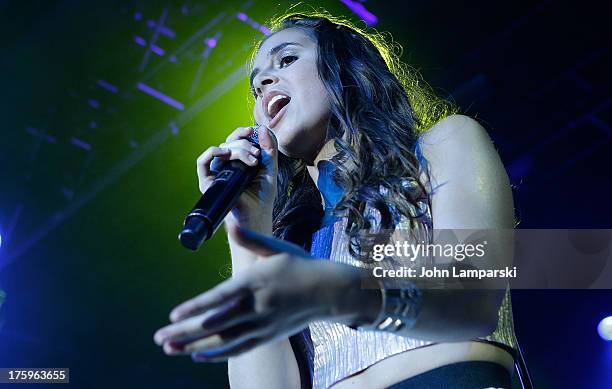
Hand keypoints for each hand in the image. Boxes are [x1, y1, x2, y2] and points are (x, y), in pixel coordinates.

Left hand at [153, 223, 368, 361]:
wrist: (328, 293)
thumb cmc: (300, 266)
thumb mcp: (276, 248)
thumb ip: (250, 239)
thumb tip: (230, 223)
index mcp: (255, 282)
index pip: (220, 297)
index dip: (196, 308)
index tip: (174, 315)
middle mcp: (256, 307)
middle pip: (215, 324)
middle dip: (185, 332)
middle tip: (159, 337)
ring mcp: (261, 325)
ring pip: (222, 341)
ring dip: (194, 346)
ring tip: (170, 348)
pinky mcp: (266, 337)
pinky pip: (237, 349)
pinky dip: (216, 354)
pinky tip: (197, 355)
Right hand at [196, 125, 277, 230]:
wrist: (256, 216)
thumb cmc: (263, 196)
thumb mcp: (270, 168)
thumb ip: (269, 149)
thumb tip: (264, 128)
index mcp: (240, 160)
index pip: (237, 140)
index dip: (243, 132)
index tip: (253, 130)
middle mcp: (227, 165)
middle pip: (229, 142)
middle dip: (245, 144)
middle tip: (257, 155)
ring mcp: (217, 173)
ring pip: (221, 150)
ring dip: (237, 149)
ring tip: (252, 160)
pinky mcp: (208, 182)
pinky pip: (202, 162)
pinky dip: (211, 152)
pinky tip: (224, 152)